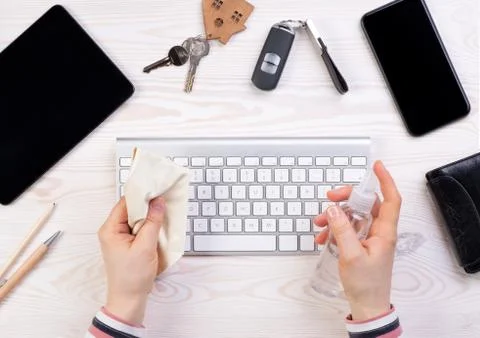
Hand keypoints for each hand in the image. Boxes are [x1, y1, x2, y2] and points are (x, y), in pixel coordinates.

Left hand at [98, 197, 164, 324]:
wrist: (129, 299)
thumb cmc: (132, 277)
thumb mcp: (145, 247)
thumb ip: (153, 222)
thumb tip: (158, 202)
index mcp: (110, 229)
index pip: (126, 203)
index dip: (142, 195)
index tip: (157, 188)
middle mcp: (113, 230)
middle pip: (132, 209)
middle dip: (149, 205)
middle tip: (164, 199)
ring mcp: (121, 237)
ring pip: (138, 218)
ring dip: (151, 216)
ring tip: (165, 212)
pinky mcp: (129, 243)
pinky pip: (140, 228)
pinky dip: (151, 226)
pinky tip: (161, 226)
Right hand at [314, 161, 401, 320]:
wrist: (367, 305)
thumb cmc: (366, 284)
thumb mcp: (351, 255)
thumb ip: (342, 230)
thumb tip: (334, 209)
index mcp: (384, 232)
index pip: (391, 200)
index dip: (385, 181)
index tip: (376, 167)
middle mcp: (378, 232)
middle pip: (367, 204)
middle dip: (347, 198)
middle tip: (330, 198)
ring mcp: (369, 238)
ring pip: (353, 216)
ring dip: (335, 216)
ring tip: (319, 224)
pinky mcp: (360, 245)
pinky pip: (347, 229)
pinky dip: (334, 229)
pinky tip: (323, 238)